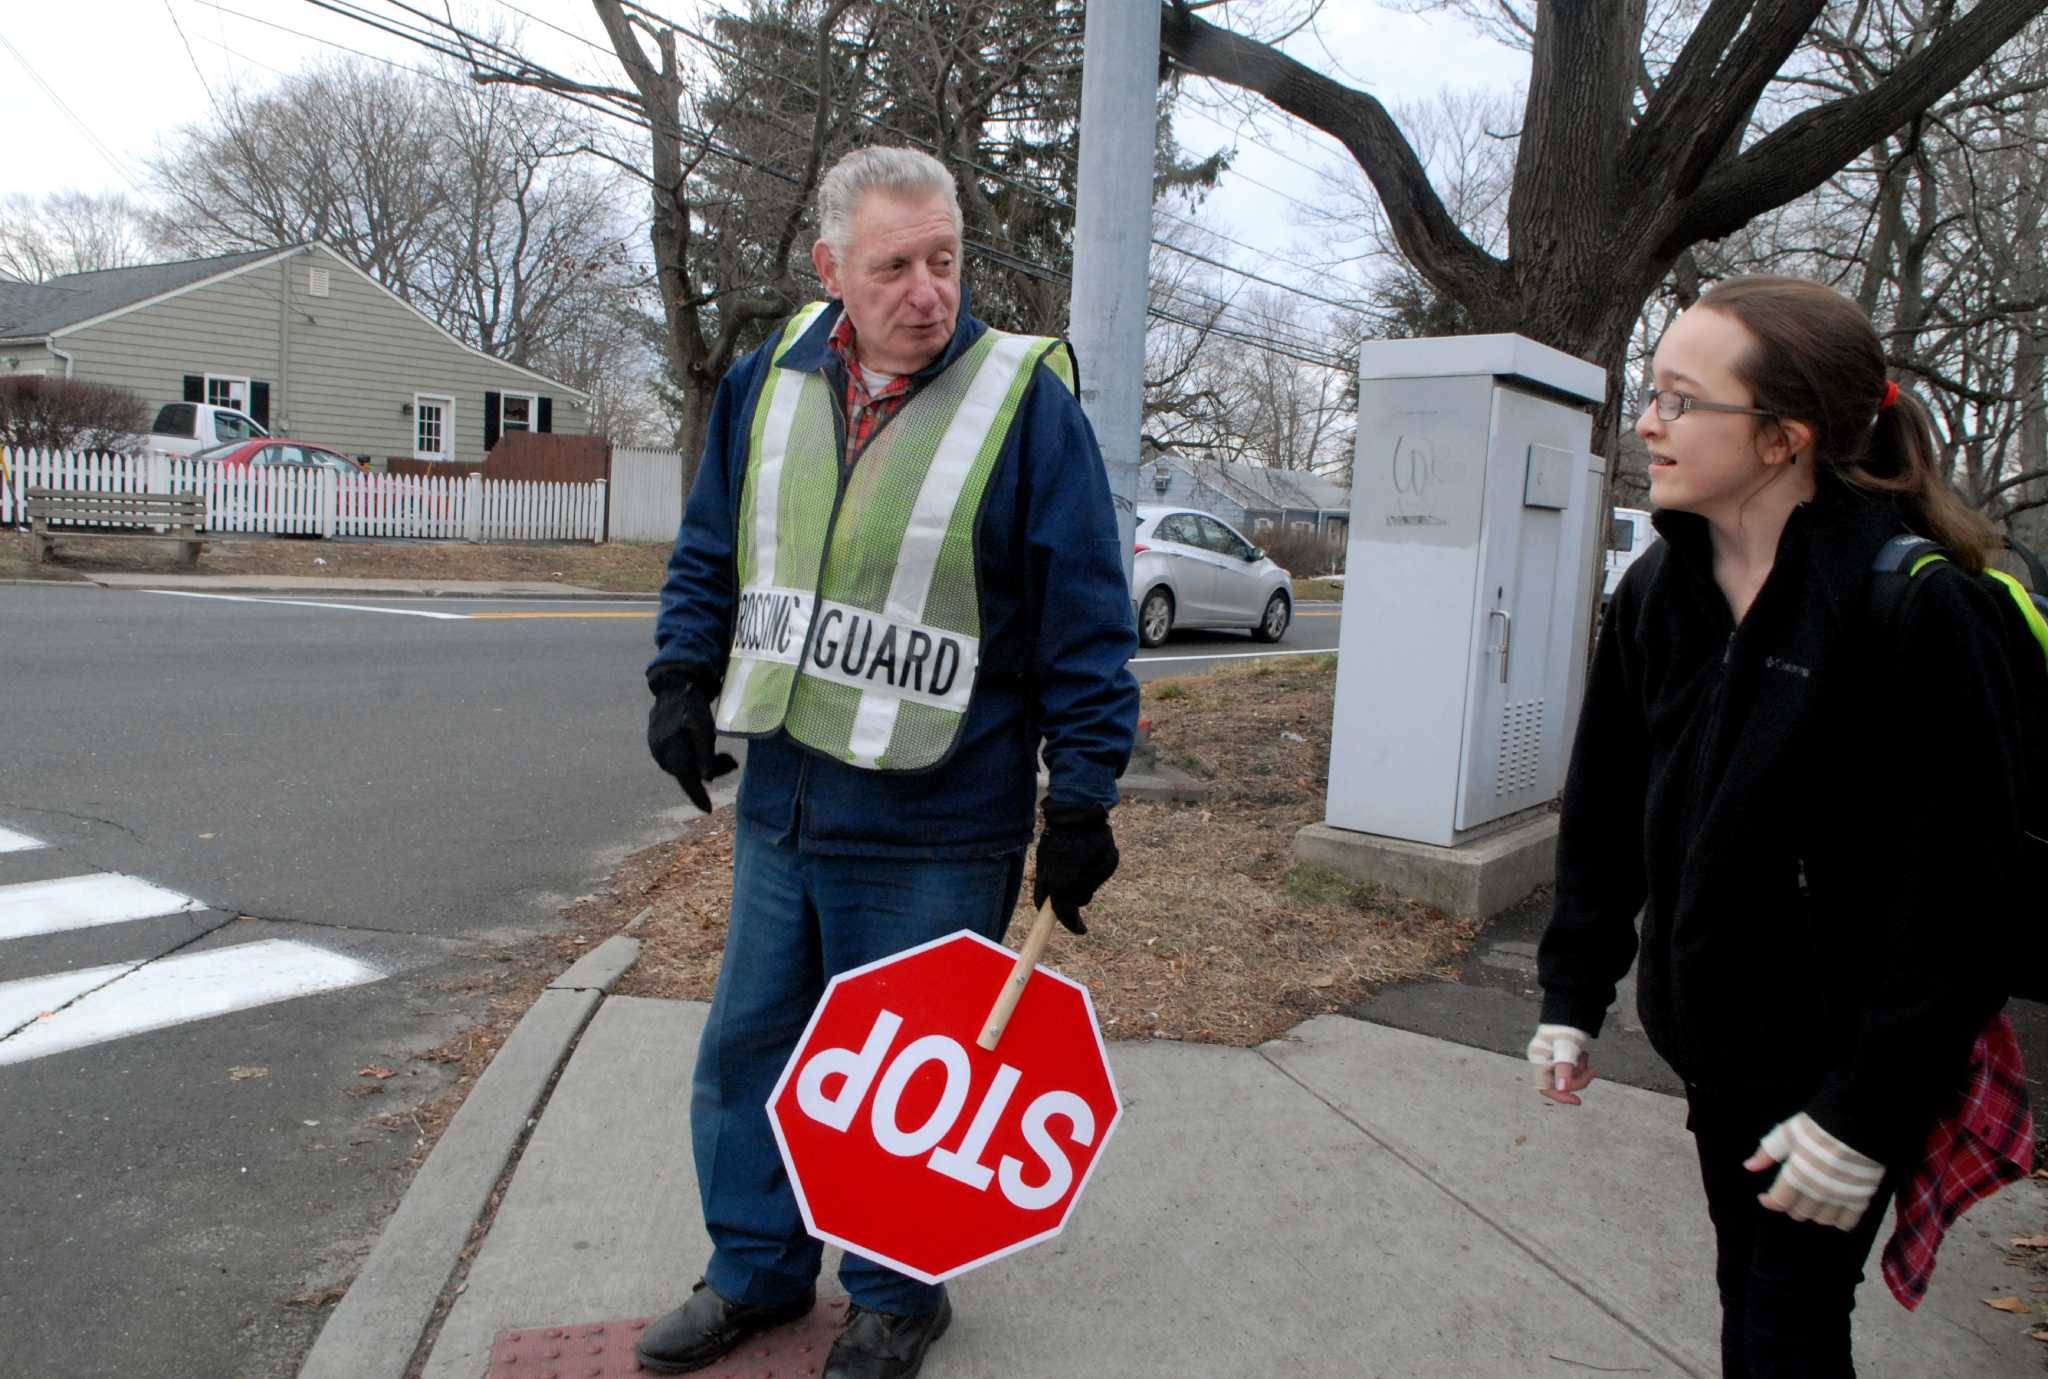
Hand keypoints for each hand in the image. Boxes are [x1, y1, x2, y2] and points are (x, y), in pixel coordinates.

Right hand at [647, 667, 737, 812]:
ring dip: (702, 763)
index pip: (687, 780)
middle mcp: (661, 756)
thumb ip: (705, 753)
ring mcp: (657, 751)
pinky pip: (677, 758)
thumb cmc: (691, 707)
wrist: (672, 688)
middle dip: (710, 771)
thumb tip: (706, 778)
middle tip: (731, 762)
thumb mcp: (703, 728)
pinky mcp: (657, 745)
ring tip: (722, 752)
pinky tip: (703, 747)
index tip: (708, 810)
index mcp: (673, 753)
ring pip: (683, 766)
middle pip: (688, 774)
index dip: (698, 795)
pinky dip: (693, 757)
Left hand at [1032, 799, 1117, 934]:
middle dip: (1074, 892)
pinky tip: (1089, 850)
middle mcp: (1085, 885)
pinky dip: (1095, 865)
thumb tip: (1045, 906)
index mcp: (1064, 888)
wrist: (1079, 815)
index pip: (1068, 916)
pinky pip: (1102, 870)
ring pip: (1092, 883)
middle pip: (1081, 898)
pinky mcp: (1112, 862)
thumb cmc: (1056, 840)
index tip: (1080, 930)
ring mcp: (1101, 874)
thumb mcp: (1044, 866)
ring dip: (1084, 876)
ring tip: (1076, 855)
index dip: (1073, 925)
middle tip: (1067, 875)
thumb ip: (1045, 888)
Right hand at [1526, 1023, 1595, 1104]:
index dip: (1561, 1096)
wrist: (1573, 1010)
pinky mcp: (1559, 1057)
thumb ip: (1563, 1068)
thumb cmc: (1567, 1027)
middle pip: (1559, 1084)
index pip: (1545, 1088)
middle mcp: (1542, 1061)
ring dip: (1580, 1072)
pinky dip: (1579, 1067)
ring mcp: (1550, 1059)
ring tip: (1586, 1058)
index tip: (1578, 1101)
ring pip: (1567, 1078)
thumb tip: (1562, 1088)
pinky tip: (1583, 1055)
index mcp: (1538, 1060)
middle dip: (1577, 1080)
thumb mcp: (1566, 1047)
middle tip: (1593, 1071)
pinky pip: (1570, 1070)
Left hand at [1743, 1112, 1883, 1230]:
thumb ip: (1769, 1150)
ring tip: (1811, 1202)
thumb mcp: (1790, 1132)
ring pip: (1822, 1219)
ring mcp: (1841, 1196)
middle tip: (1791, 1195)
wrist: (1861, 1122)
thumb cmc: (1822, 1125)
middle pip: (1800, 1212)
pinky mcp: (1862, 1197)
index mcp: (1798, 1174)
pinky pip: (1848, 1222)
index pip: (1780, 1201)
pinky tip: (1834, 1211)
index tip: (1766, 1197)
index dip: (1770, 1201)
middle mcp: (1818, 1191)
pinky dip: (1839, 1221)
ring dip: (1813, 1213)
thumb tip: (1749, 1166)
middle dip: (1791, 1206)